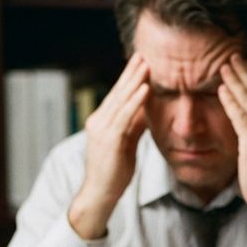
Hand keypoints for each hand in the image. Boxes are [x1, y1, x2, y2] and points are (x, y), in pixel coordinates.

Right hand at [68, 54, 149, 238]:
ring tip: (147, 64)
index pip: (117, 95)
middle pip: (118, 92)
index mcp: (101, 121)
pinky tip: (146, 88)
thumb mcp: (126, 143)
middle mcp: (98, 121)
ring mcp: (102, 129)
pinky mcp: (110, 139)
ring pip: (121, 100)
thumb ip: (134, 126)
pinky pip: (125, 116)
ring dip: (135, 81)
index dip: (128, 78)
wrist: (100, 194)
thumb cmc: (114, 172)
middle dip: (131, 72)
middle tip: (143, 53)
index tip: (140, 62)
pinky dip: (136, 101)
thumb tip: (146, 111)